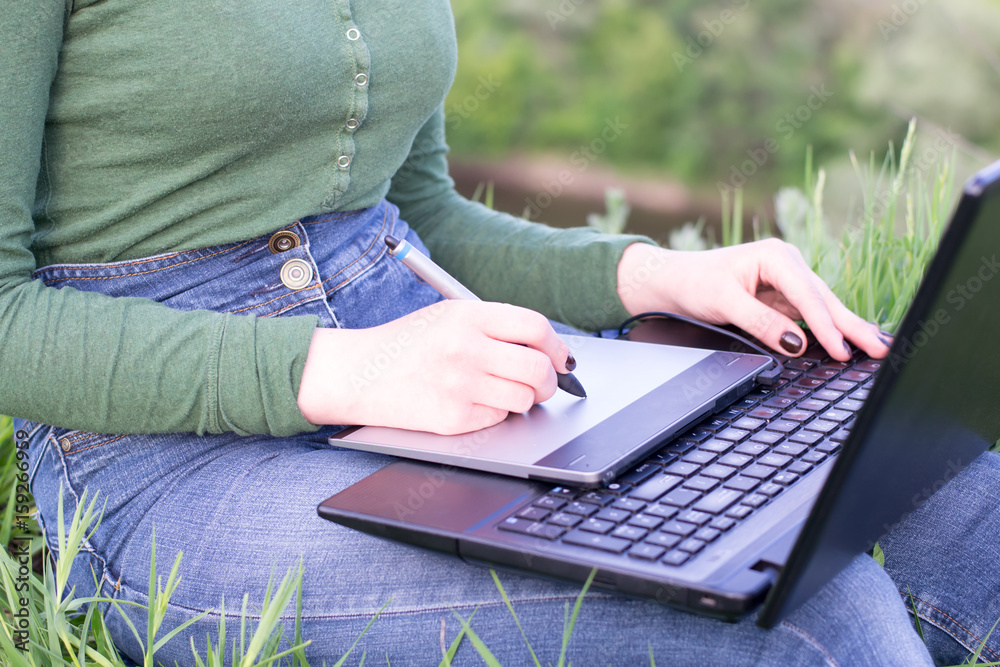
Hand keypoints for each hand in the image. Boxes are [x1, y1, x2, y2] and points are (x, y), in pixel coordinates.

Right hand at [296, 300, 572, 433]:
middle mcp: (465, 347)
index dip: (556, 346)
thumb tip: (548, 349)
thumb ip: (494, 327)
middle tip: (545, 383)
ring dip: (522, 399)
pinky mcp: (452, 418)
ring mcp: (459, 385)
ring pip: (524, 398)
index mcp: (467, 315)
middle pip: (538, 367)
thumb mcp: (448, 317)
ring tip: (502, 391)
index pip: (534, 327)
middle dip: (550, 380)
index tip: (562, 357)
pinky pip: (498, 419)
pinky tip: (472, 403)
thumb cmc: (407, 345)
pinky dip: (494, 414)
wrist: (358, 373)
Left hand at [616, 240, 891, 360]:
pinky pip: (811, 315)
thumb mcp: (724, 303)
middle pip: (825, 300)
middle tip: (882, 348)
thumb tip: (796, 343)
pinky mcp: (784, 297)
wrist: (672, 280)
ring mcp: (788, 281)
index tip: (842, 350)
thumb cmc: (694, 284)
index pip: (808, 295)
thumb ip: (761, 322)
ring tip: (878, 347)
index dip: (826, 326)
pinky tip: (851, 341)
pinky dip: (830, 329)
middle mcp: (787, 264)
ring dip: (848, 328)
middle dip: (853, 325)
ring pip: (823, 308)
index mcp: (775, 256)